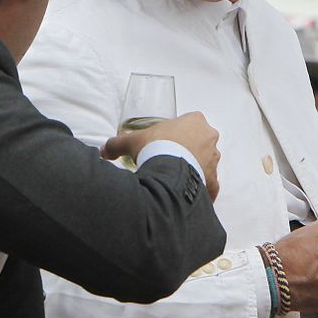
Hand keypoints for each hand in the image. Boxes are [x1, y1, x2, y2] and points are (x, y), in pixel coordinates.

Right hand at [101, 111, 220, 199]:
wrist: (167, 172)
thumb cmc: (155, 148)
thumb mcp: (132, 141)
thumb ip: (117, 144)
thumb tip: (104, 150)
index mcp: (195, 121)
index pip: (188, 123)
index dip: (176, 133)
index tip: (165, 142)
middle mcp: (209, 137)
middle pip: (200, 142)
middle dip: (188, 150)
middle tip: (169, 160)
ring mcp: (214, 159)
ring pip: (206, 163)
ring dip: (195, 169)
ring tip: (175, 179)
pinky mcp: (213, 180)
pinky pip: (210, 186)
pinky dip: (202, 191)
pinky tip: (188, 196)